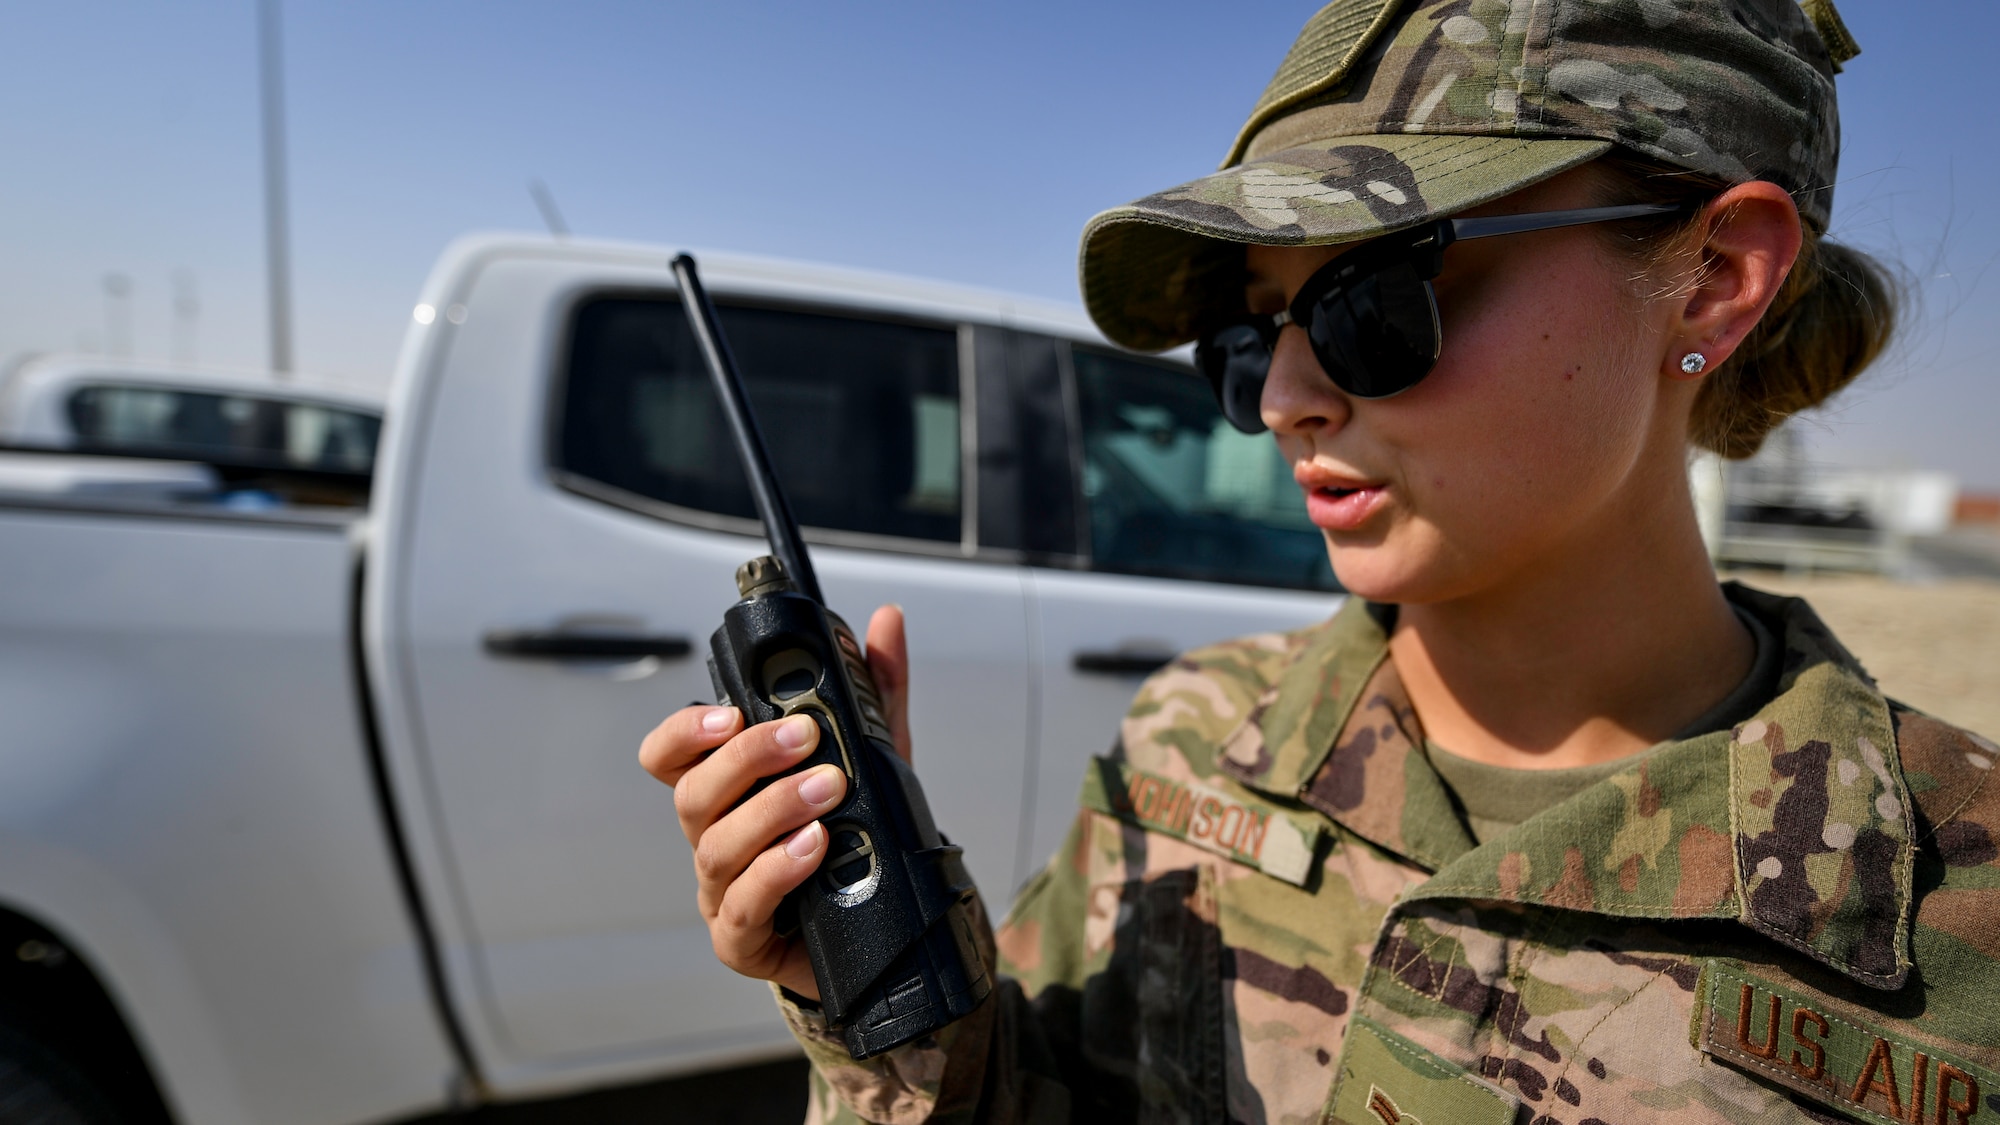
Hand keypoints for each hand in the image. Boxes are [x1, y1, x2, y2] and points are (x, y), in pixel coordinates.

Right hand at [638, 605, 911, 1000]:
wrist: (885, 926)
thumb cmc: (857, 837)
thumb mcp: (876, 758)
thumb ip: (876, 691)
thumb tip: (888, 620)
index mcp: (727, 792)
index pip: (671, 756)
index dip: (685, 732)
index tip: (730, 712)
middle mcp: (714, 837)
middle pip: (692, 793)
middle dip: (747, 758)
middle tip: (805, 737)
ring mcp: (723, 891)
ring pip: (717, 845)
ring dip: (772, 809)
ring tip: (827, 790)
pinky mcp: (743, 939)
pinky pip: (744, 905)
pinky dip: (777, 871)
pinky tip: (814, 847)